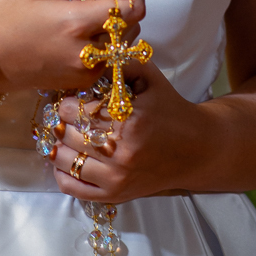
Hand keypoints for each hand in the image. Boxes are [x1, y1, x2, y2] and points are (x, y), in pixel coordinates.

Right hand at [0, 0, 144, 94]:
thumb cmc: (9, 17)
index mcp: (76, 22)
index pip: (132, 9)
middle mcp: (87, 52)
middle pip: (133, 27)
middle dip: (124, 9)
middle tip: (97, 0)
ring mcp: (86, 72)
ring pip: (124, 45)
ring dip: (116, 28)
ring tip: (86, 19)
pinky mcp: (82, 83)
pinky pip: (111, 60)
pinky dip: (105, 46)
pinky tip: (81, 37)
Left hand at [51, 61, 205, 201]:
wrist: (196, 148)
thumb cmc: (170, 109)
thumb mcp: (150, 77)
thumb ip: (120, 64)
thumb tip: (88, 60)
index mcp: (128, 120)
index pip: (75, 111)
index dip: (67, 103)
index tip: (69, 100)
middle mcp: (121, 152)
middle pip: (67, 135)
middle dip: (61, 123)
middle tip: (63, 117)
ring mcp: (117, 178)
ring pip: (65, 161)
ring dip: (58, 146)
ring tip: (64, 135)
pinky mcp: (116, 195)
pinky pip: (74, 188)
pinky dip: (62, 174)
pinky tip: (66, 160)